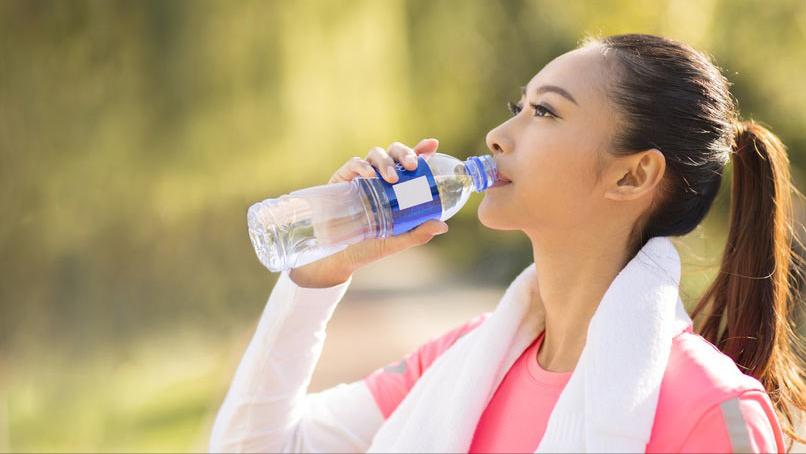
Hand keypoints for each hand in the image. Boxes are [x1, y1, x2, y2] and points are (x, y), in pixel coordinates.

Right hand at [288, 138, 448, 287]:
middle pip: (393, 152)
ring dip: (385, 161)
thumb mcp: (395, 241)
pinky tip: (370, 175)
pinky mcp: (341, 179)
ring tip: (391, 178)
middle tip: (412, 166)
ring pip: (375, 154)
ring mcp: (360, 176)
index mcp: (395, 187)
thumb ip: (418, 233)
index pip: (409, 162)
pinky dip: (362, 166)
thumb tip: (443, 225)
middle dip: (404, 153)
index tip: (432, 145)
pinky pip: (353, 164)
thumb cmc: (368, 247)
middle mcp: (379, 177)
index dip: (421, 149)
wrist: (337, 258)